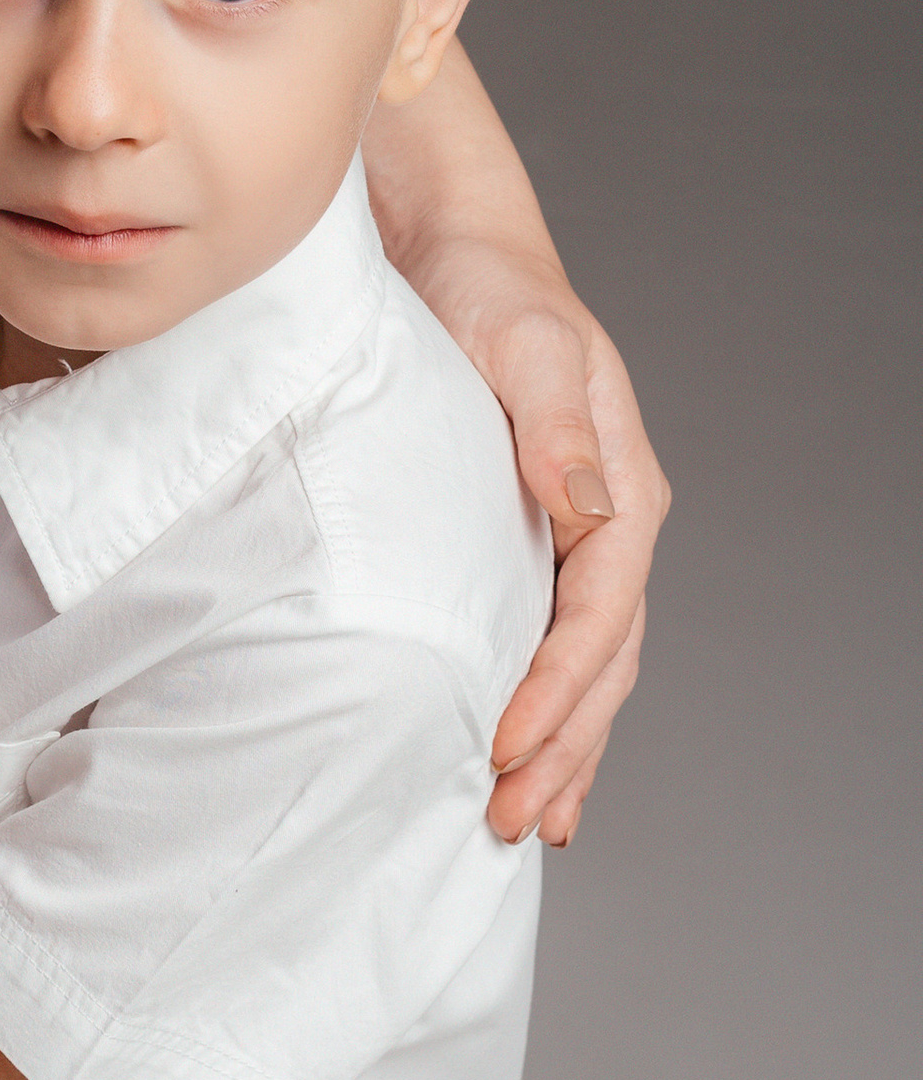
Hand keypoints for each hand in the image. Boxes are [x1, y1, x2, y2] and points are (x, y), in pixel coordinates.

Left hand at [407, 237, 670, 846]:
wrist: (457, 255)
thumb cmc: (489, 293)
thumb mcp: (526, 346)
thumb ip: (557, 428)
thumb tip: (583, 504)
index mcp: (621, 489)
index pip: (601, 613)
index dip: (557, 688)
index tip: (504, 745)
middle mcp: (610, 525)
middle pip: (603, 664)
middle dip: (562, 747)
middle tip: (509, 819)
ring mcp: (576, 544)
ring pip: (588, 672)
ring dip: (561, 750)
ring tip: (525, 824)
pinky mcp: (532, 549)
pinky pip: (553, 649)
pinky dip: (546, 714)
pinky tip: (525, 767)